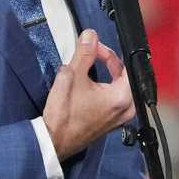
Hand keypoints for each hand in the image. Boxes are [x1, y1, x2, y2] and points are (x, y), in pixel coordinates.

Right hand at [43, 28, 134, 160]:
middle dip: (107, 60)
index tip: (94, 47)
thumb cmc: (63, 117)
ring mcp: (119, 117)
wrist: (53, 141)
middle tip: (91, 53)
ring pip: (117, 86)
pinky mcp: (110, 122)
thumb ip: (84, 53)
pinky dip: (103, 87)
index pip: (124, 65)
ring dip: (104, 73)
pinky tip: (88, 84)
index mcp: (122, 98)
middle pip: (123, 75)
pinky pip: (112, 98)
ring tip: (87, 66)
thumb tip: (91, 36)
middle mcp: (126, 109)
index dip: (108, 52)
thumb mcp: (72, 76)